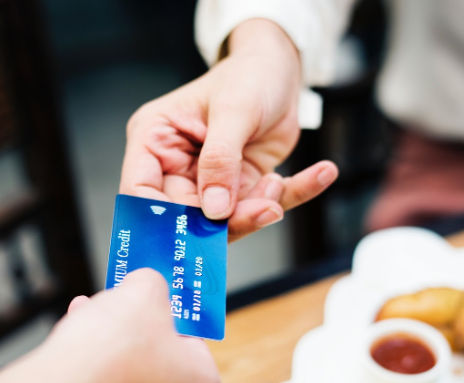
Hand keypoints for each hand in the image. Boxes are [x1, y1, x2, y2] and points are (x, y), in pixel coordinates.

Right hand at [32, 269, 219, 382]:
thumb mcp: (143, 291)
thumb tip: (147, 286)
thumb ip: (153, 284)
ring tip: (82, 327)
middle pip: (158, 369)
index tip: (147, 310)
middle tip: (112, 314)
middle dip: (133, 339)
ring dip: (107, 359)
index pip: (194, 347)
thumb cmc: (109, 350)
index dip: (167, 322)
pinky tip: (70, 363)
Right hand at [121, 18, 337, 241]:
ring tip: (279, 185)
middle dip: (226, 220)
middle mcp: (177, 166)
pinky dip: (295, 193)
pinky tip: (322, 174)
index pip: (141, 193)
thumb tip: (214, 209)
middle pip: (187, 216)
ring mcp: (210, 181)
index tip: (194, 231)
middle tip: (262, 210)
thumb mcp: (234, 109)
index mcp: (155, 141)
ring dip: (259, 209)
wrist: (281, 69)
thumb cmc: (247, 74)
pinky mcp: (243, 187)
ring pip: (226, 220)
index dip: (162, 219)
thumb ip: (221, 159)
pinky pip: (265, 203)